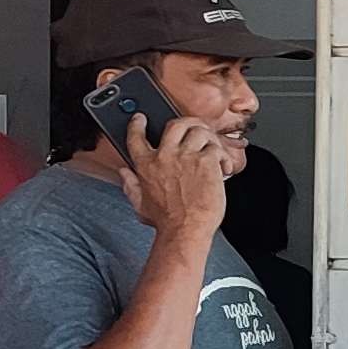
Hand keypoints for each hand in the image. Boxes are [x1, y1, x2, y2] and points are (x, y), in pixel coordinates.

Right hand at [117, 112, 228, 244]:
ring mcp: (186, 156)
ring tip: (214, 152)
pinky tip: (224, 168)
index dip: (137, 124)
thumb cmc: (166, 221)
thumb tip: (123, 173)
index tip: (140, 118)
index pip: (136, 136)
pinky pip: (216, 147)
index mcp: (146, 165)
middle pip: (175, 124)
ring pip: (200, 131)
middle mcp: (165, 156)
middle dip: (188, 123)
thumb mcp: (140, 203)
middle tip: (197, 129)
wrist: (185, 230)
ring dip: (210, 139)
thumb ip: (130, 185)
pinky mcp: (206, 161)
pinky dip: (223, 156)